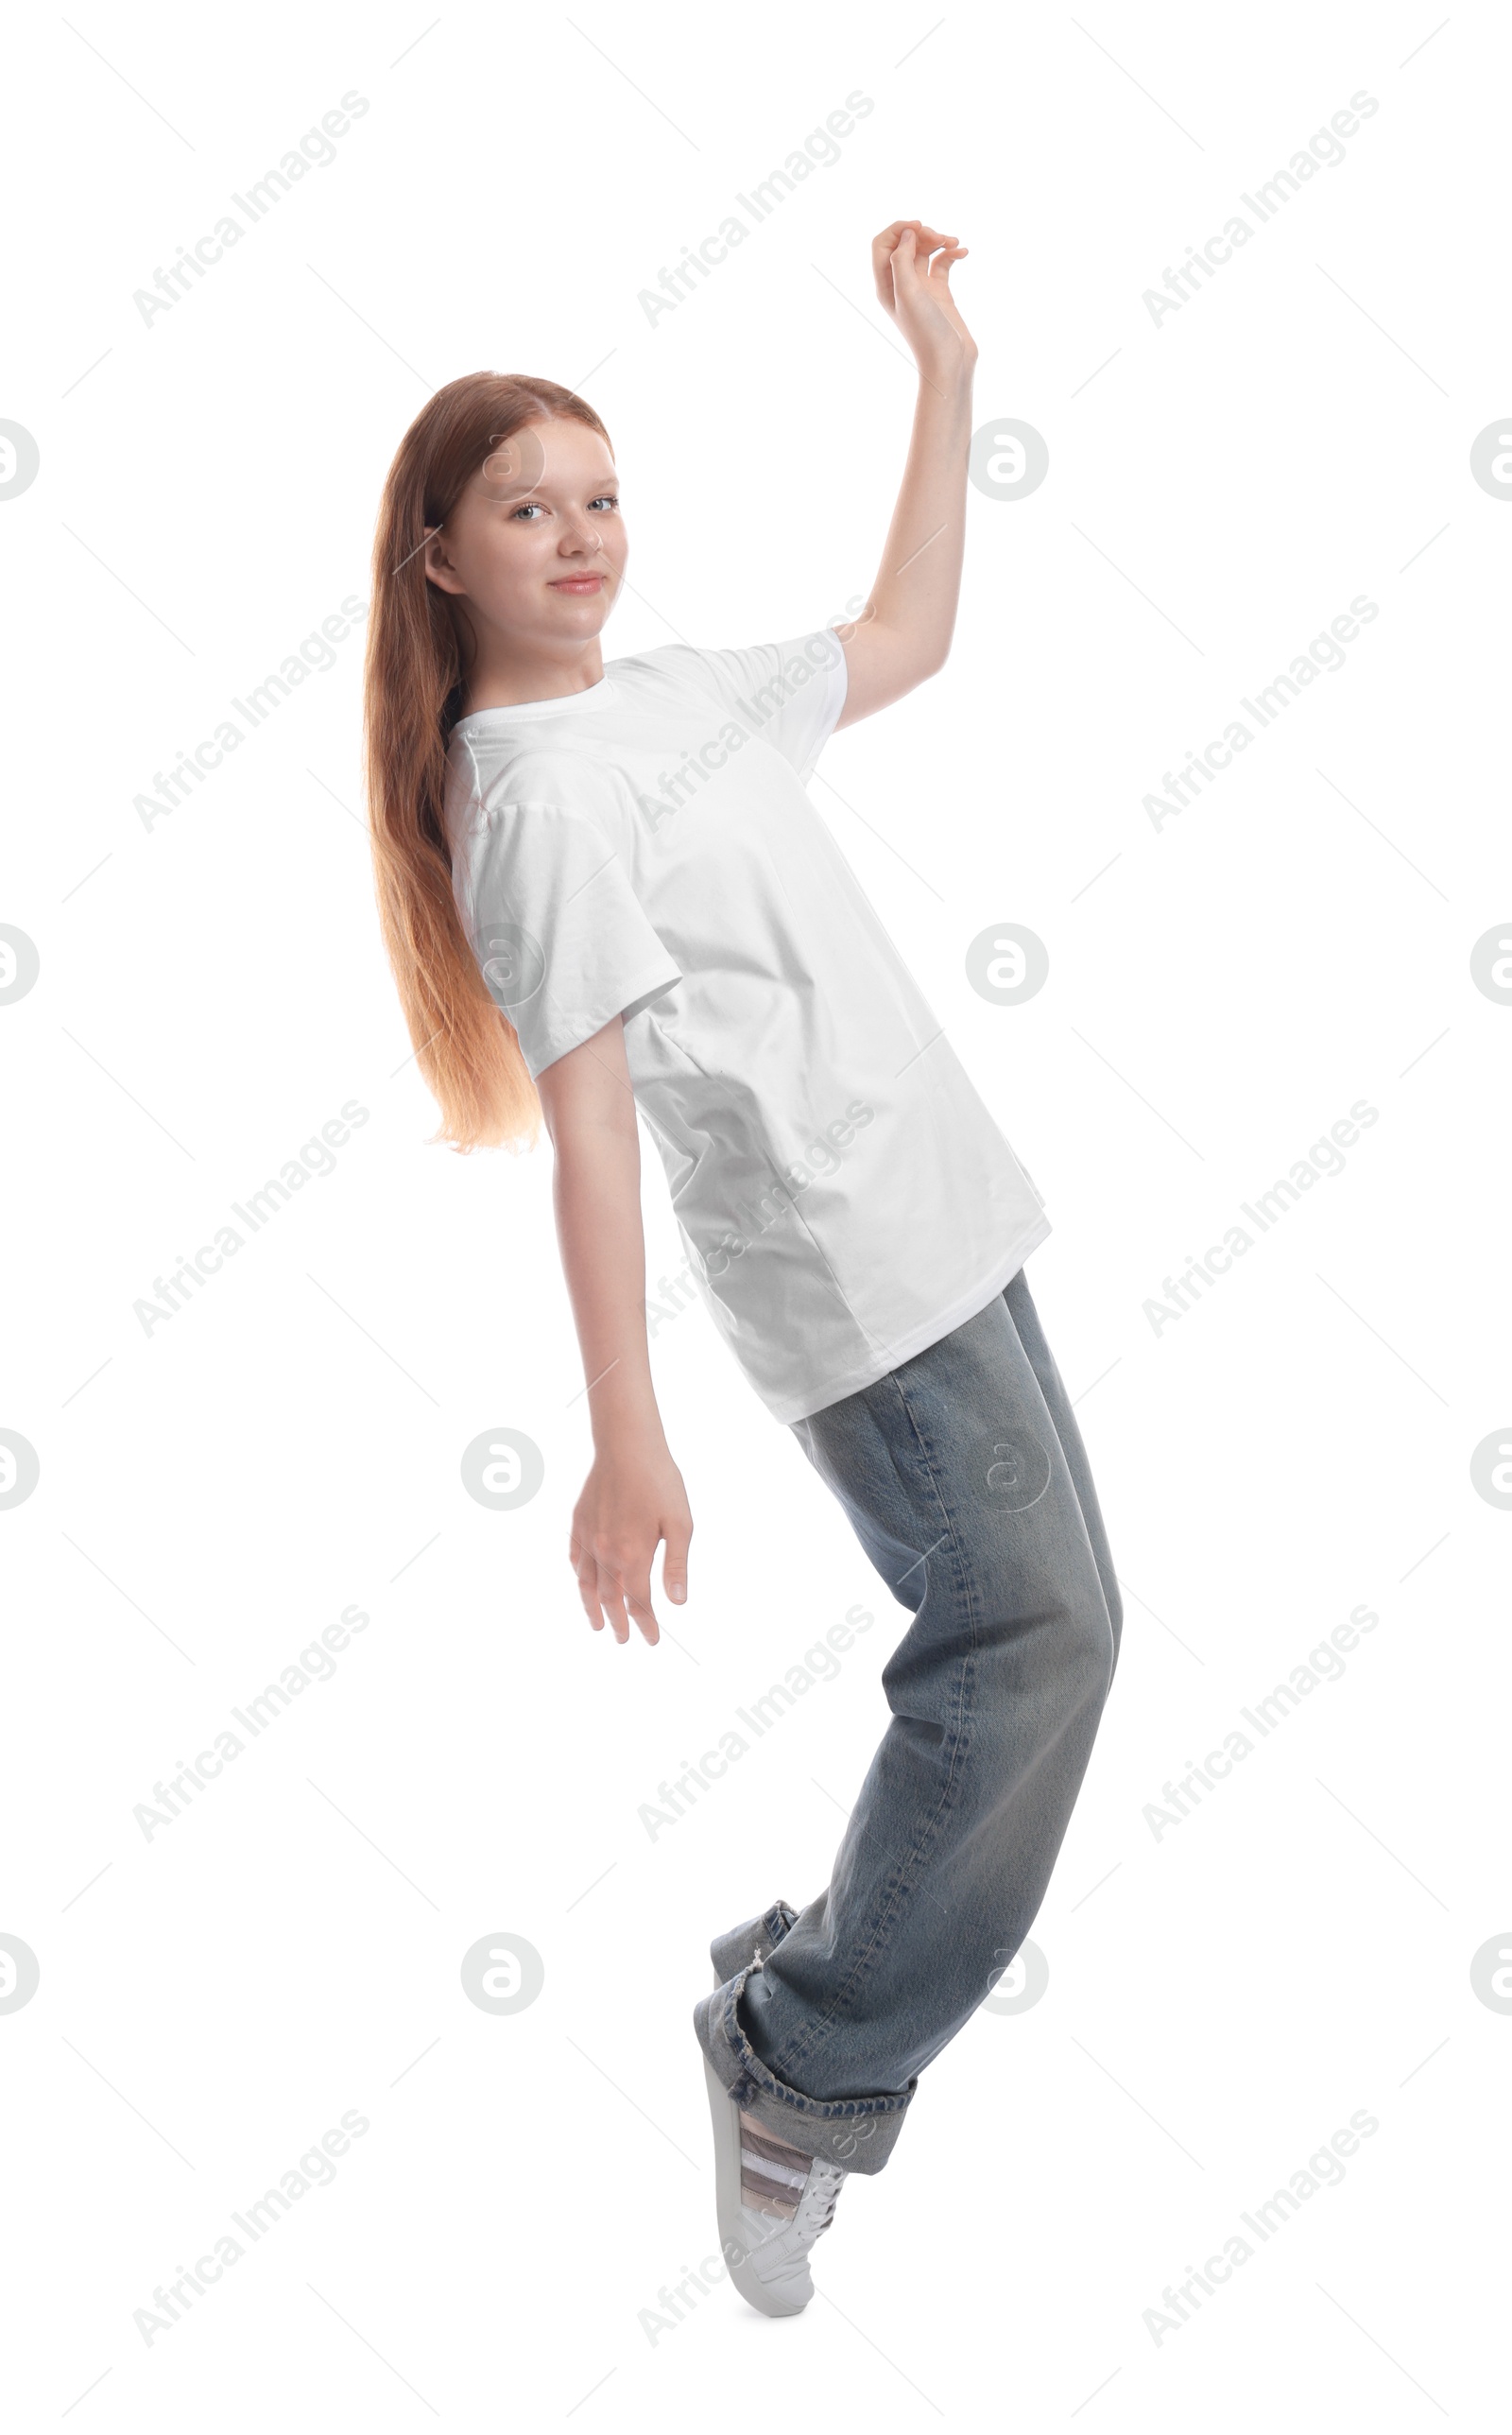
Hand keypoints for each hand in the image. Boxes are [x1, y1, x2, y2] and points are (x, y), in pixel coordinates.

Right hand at [568, 1435, 691, 1646]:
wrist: (627, 1446)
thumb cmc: (659, 1482)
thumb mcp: (680, 1524)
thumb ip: (675, 1565)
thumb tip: (677, 1601)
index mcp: (633, 1556)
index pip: (638, 1603)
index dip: (646, 1624)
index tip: (652, 1640)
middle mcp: (606, 1552)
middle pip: (610, 1599)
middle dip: (619, 1623)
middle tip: (623, 1640)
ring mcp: (588, 1538)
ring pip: (587, 1584)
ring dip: (592, 1608)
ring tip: (597, 1625)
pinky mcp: (579, 1523)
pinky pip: (575, 1559)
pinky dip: (579, 1577)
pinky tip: (583, 1584)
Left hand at [871, 220, 977, 381]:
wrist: (949, 362)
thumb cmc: (926, 332)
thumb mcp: (908, 292)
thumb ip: (901, 260)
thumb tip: (907, 234)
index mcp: (886, 285)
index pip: (883, 244)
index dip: (898, 229)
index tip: (919, 227)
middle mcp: (901, 284)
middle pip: (905, 244)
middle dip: (923, 234)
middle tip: (939, 238)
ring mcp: (921, 288)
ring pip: (925, 251)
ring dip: (939, 241)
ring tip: (954, 242)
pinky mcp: (940, 293)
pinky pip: (942, 263)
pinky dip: (952, 254)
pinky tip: (963, 252)